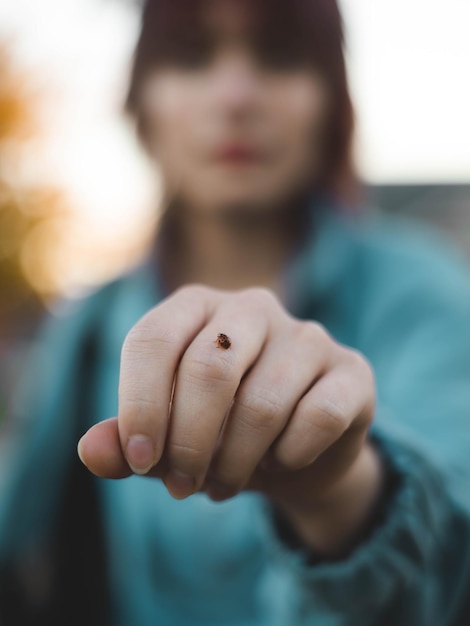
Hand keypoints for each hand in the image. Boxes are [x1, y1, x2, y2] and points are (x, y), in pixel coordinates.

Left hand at [79, 285, 380, 550]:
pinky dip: (290, 455)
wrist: (294, 453)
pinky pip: (319, 416)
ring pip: (263, 403)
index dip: (139, 404)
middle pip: (209, 369)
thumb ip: (127, 442)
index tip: (139, 461)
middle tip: (182, 487)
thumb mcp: (166, 440)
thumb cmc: (218, 435)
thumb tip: (92, 452)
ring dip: (236, 461)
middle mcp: (252, 307)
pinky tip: (281, 462)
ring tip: (224, 482)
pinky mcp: (351, 370)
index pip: (154, 339)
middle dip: (189, 443)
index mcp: (197, 307)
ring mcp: (307, 335)